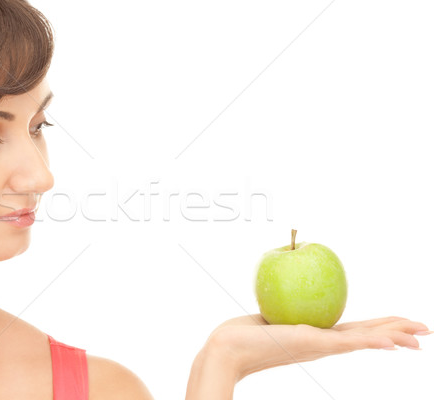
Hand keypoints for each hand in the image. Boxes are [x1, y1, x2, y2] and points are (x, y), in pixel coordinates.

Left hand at [205, 314, 430, 381]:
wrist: (227, 349)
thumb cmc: (243, 333)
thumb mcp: (271, 314)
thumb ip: (285, 307)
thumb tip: (287, 290)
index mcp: (315, 336)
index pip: (353, 331)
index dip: (378, 328)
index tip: (398, 327)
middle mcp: (321, 343)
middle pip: (366, 336)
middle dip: (396, 333)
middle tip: (424, 331)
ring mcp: (318, 346)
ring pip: (363, 340)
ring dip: (393, 337)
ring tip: (419, 337)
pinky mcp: (311, 344)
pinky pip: (346, 341)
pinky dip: (371, 341)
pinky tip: (391, 342)